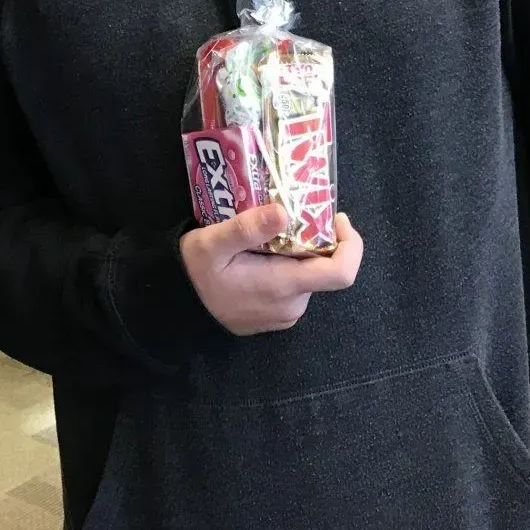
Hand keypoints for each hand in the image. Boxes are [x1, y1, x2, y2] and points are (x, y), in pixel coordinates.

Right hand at [180, 205, 363, 334]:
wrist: (179, 308)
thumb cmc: (195, 272)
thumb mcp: (211, 242)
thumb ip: (247, 228)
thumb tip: (283, 212)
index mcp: (284, 284)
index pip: (342, 272)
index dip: (351, 244)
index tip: (336, 218)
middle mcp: (293, 304)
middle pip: (322, 267)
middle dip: (311, 239)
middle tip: (286, 214)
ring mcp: (286, 314)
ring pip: (307, 275)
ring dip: (295, 252)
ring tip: (266, 234)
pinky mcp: (277, 317)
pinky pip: (294, 288)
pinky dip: (285, 267)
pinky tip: (259, 256)